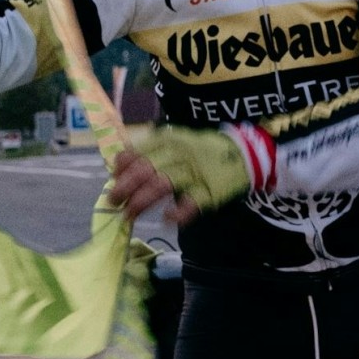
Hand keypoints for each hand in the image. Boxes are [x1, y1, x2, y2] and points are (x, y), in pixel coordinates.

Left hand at [109, 126, 253, 226]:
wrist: (245, 152)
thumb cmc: (204, 150)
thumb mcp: (179, 141)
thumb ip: (153, 152)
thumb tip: (120, 167)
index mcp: (170, 140)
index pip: (138, 152)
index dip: (122, 167)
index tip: (113, 179)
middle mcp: (179, 154)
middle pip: (145, 170)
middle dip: (125, 187)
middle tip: (113, 201)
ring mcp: (195, 173)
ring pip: (162, 185)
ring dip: (141, 201)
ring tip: (129, 214)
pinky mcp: (210, 191)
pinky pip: (191, 202)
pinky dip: (178, 212)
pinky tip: (167, 218)